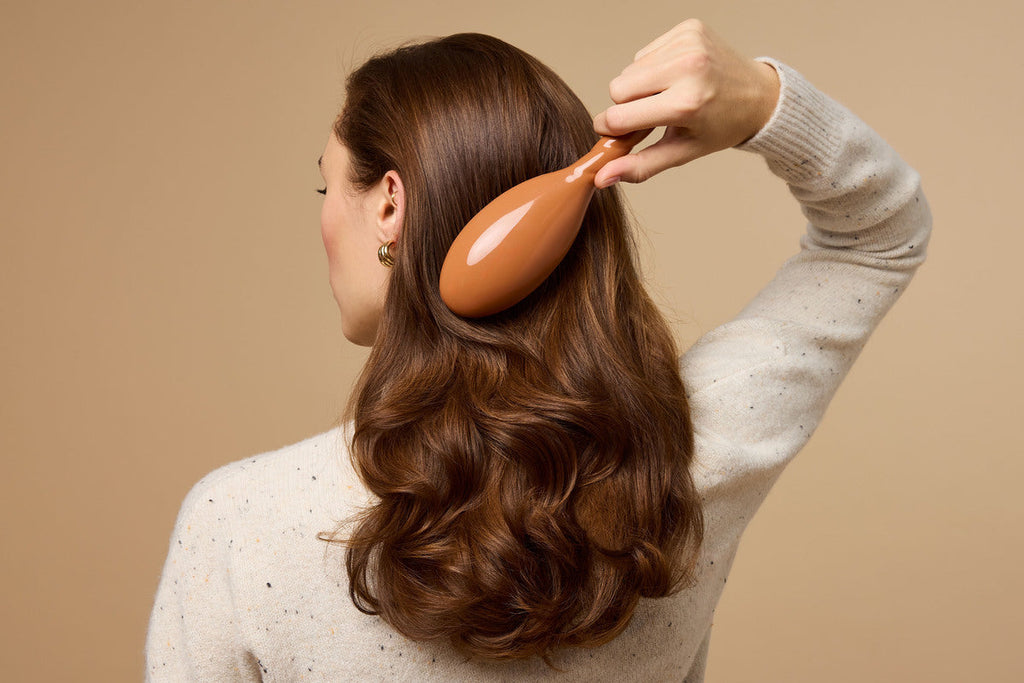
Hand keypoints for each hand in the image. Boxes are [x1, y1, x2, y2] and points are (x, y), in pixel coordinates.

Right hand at [592, 19, 779, 187]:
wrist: (760, 96)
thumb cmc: (720, 127)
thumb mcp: (682, 153)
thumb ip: (639, 166)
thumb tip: (601, 177)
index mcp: (687, 103)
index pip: (619, 115)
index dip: (610, 127)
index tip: (616, 133)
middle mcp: (688, 67)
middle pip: (617, 88)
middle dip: (626, 105)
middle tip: (651, 115)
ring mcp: (689, 43)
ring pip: (629, 69)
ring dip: (641, 86)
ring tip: (667, 95)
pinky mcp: (688, 28)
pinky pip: (646, 52)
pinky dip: (653, 68)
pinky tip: (675, 77)